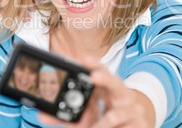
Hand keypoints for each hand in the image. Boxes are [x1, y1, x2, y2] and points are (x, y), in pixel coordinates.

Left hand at [39, 58, 155, 127]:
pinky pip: (124, 127)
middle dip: (104, 78)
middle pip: (115, 81)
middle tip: (93, 76)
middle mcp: (122, 92)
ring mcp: (133, 106)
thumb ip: (65, 116)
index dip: (94, 64)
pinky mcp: (140, 122)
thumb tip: (41, 114)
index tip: (84, 59)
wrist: (136, 124)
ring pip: (115, 114)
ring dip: (101, 124)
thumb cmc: (108, 115)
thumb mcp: (87, 115)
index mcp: (108, 86)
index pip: (101, 71)